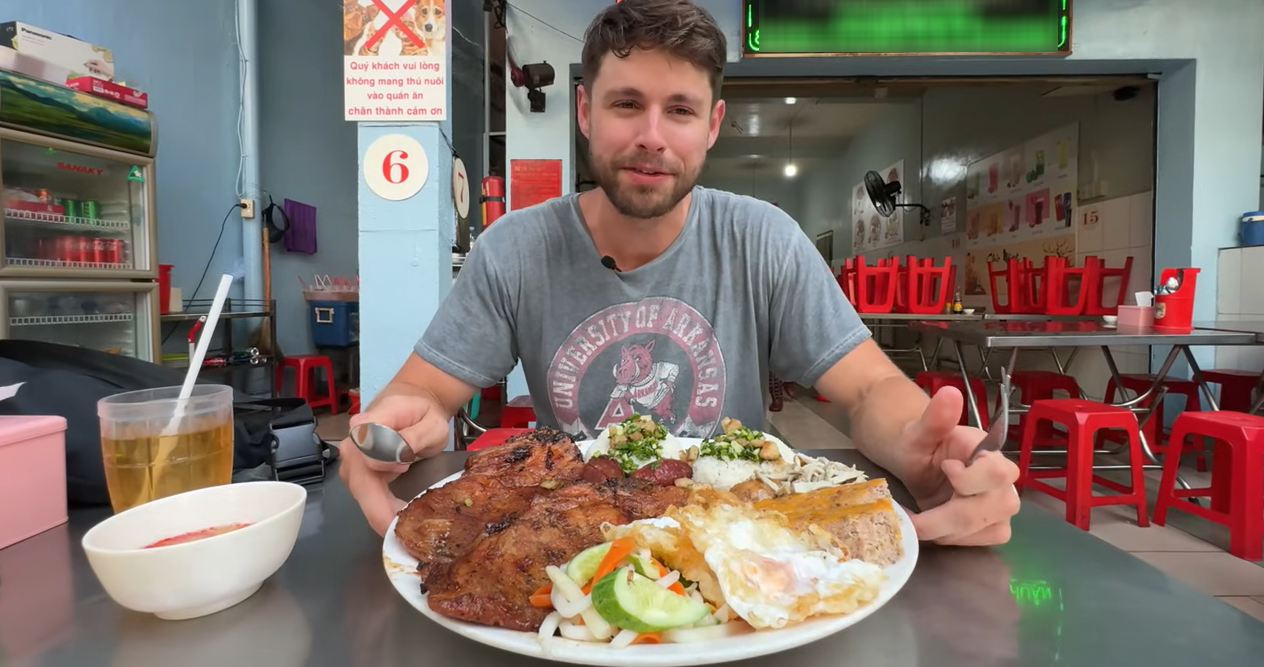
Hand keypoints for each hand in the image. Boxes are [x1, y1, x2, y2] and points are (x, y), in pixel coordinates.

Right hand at [338, 389, 450, 535]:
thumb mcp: (431, 422)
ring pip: (361, 494)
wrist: (412, 402)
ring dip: (381, 512)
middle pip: (360, 484)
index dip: (387, 472)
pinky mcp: (356, 472)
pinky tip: (397, 517)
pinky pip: (365, 495)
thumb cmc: (423, 413)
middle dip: (380, 512)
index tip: (406, 478)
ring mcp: (351, 460)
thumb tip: (395, 454)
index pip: (369, 456)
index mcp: (369, 425)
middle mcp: (353, 443)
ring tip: (406, 523)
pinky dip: (380, 508)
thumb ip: (413, 438)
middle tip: (405, 532)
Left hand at [901, 386, 1020, 545]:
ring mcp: (1001, 503)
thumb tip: (950, 393)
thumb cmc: (915, 442)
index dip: (969, 480)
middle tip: (914, 516)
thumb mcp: (915, 432)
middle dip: (949, 517)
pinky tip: (935, 528)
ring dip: (949, 532)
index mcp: (986, 450)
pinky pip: (984, 540)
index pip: (998, 473)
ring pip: (989, 529)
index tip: (944, 469)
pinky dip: (956, 539)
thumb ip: (934, 418)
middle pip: (994, 507)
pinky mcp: (993, 524)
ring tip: (921, 520)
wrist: (911, 458)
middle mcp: (1002, 478)